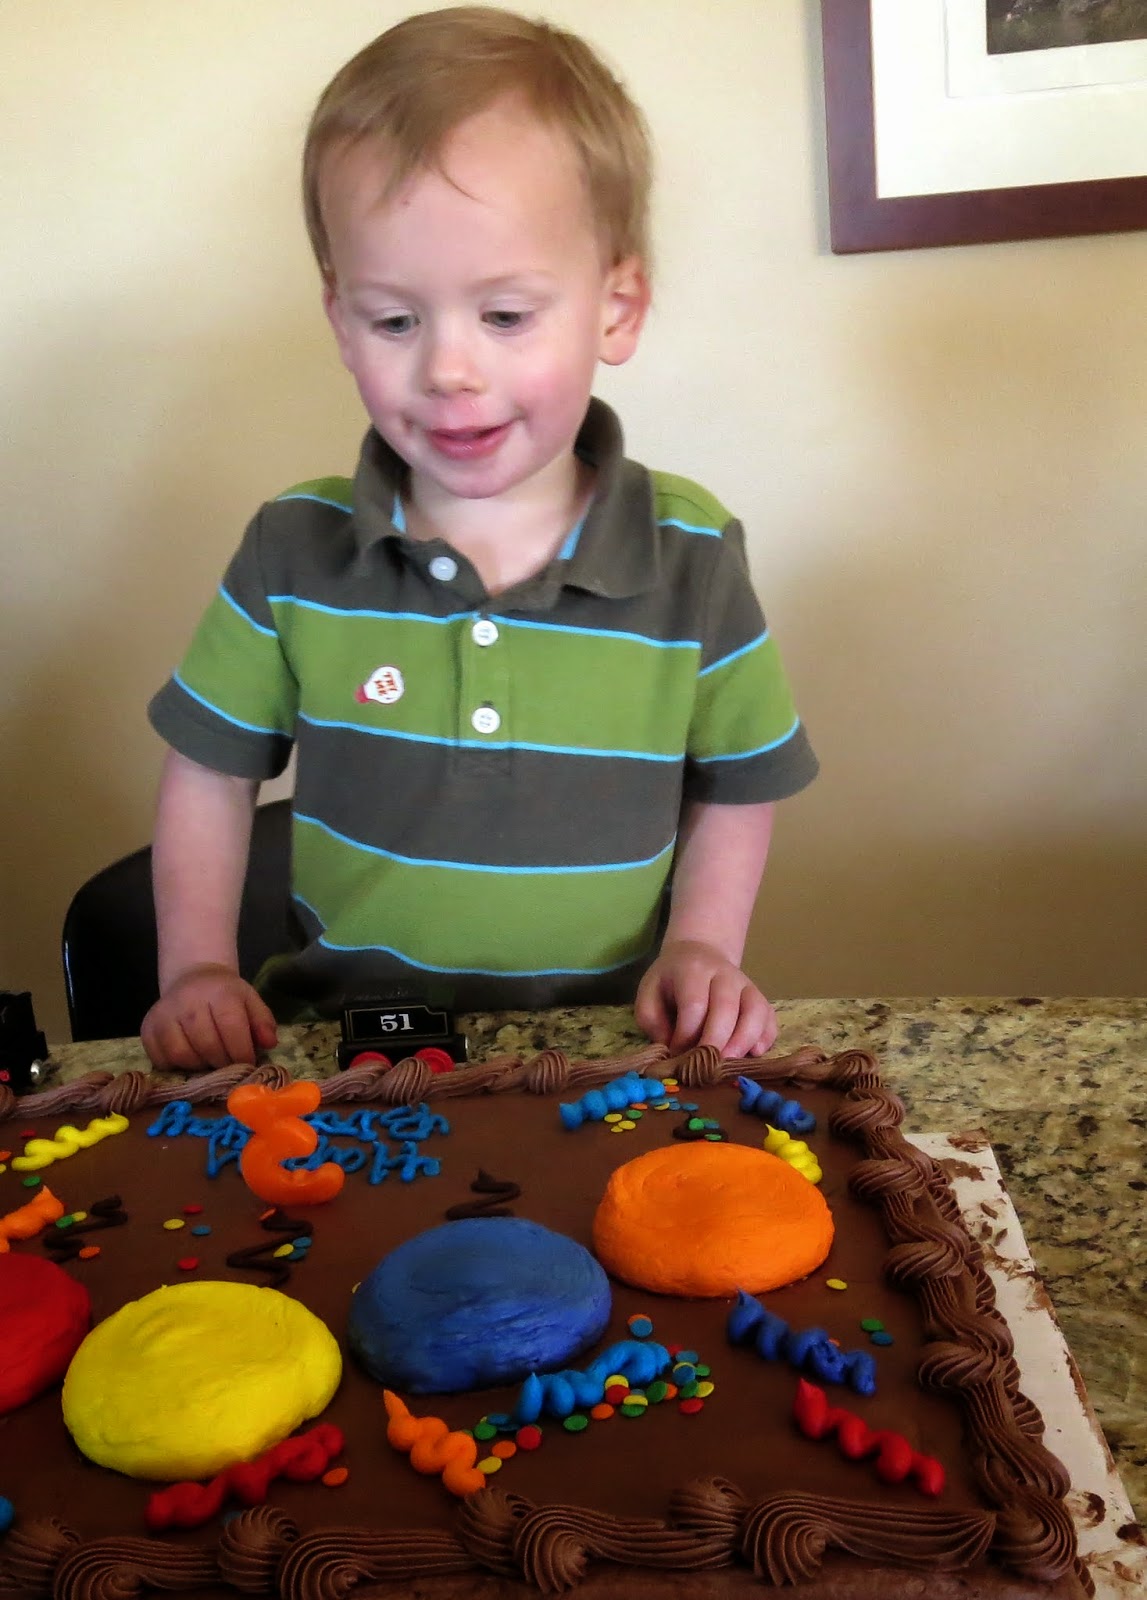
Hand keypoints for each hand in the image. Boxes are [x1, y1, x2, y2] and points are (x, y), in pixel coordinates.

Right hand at [141, 964, 277, 1070]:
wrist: (194, 980)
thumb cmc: (226, 995)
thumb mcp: (250, 1001)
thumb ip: (263, 1022)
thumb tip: (268, 1043)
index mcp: (220, 992)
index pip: (232, 1028)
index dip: (242, 1053)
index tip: (247, 1063)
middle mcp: (189, 1000)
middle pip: (207, 1045)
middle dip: (222, 1062)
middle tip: (228, 1064)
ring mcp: (164, 1014)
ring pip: (182, 1055)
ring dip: (199, 1066)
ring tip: (208, 1060)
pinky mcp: (147, 1026)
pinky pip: (160, 1059)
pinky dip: (175, 1066)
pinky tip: (189, 1057)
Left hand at [635, 940, 776, 1059]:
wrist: (698, 955)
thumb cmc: (670, 981)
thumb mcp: (649, 993)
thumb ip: (652, 1021)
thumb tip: (672, 1050)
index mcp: (693, 970)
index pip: (694, 1004)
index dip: (686, 1034)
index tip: (677, 1054)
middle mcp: (724, 974)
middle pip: (726, 1007)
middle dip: (716, 1041)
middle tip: (705, 1066)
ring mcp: (747, 985)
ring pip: (755, 1011)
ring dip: (743, 1041)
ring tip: (729, 1063)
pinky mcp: (760, 998)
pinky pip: (770, 1019)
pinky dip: (766, 1038)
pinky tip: (753, 1054)